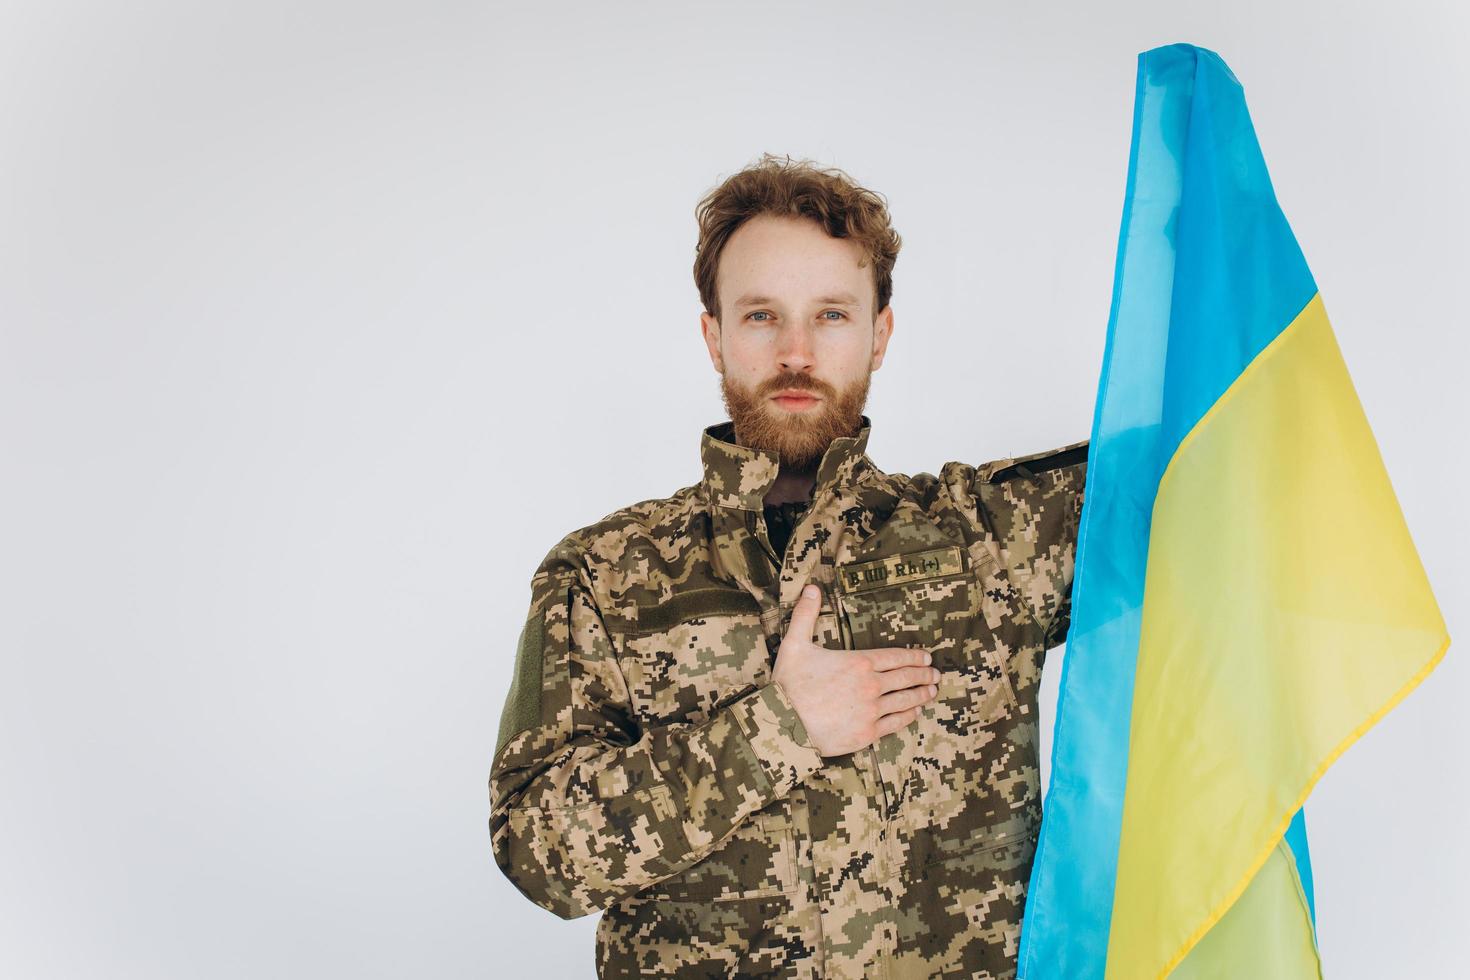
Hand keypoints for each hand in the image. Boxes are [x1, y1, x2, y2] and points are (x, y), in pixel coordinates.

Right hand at [771, 584, 940, 756]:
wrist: (783, 724)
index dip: (915, 656)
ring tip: (932, 691)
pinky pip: (896, 723)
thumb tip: (811, 588)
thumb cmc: (788, 684)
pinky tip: (916, 712)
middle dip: (924, 674)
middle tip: (935, 674)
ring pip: (906, 700)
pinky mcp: (868, 733)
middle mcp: (871, 685)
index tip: (926, 657)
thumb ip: (805, 614)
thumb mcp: (794, 644)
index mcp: (859, 662)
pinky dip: (910, 716)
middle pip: (906, 677)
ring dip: (922, 695)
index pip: (897, 657)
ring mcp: (872, 710)